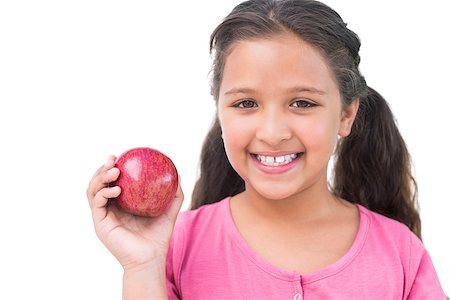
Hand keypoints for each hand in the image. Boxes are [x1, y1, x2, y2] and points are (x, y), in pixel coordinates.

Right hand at [86, 155, 183, 271]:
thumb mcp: (169, 211)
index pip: (112, 181)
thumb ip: (174, 194)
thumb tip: (178, 173)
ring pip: (93, 190)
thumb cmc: (158, 237)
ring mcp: (103, 216)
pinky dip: (104, 193)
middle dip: (102, 168)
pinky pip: (97, 203)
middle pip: (98, 183)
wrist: (150, 258)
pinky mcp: (100, 224)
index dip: (112, 167)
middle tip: (114, 159)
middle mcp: (109, 208)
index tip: (120, 156)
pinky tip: (116, 190)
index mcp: (121, 204)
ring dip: (100, 177)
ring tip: (114, 170)